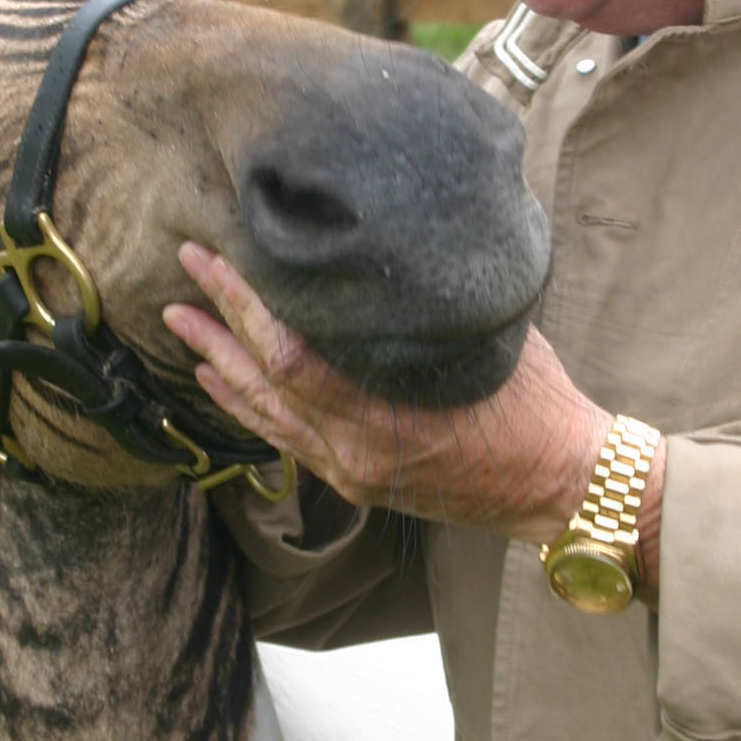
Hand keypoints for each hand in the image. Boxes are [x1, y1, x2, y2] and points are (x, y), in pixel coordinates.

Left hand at [166, 246, 663, 586]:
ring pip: (264, 419)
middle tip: (179, 281)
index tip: (214, 260)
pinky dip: (247, 408)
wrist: (561, 483)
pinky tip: (222, 383)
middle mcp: (355, 451)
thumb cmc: (535, 402)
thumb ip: (418, 312)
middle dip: (216, 329)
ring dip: (220, 369)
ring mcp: (351, 472)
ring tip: (182, 328)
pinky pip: (284, 442)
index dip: (242, 307)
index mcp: (384, 414)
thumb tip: (378, 257)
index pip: (286, 356)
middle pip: (262, 385)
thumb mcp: (480, 340)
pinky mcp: (355, 483)